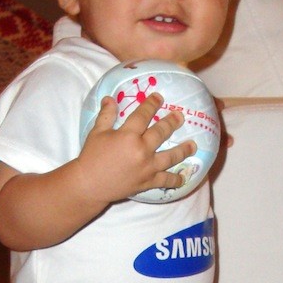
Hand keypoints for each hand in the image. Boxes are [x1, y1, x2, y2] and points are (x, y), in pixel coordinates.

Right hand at [76, 92, 196, 205]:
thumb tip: (110, 98)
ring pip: (170, 156)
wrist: (89, 185)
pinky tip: (183, 178)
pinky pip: (165, 181)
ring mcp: (147, 167)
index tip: (159, 97)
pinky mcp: (147, 182)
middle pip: (162, 132)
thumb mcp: (96, 133)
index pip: (143, 114)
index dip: (152, 104)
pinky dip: (175, 180)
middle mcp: (141, 150)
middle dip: (172, 122)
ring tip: (192, 145)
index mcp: (128, 135)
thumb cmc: (91, 157)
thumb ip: (106, 115)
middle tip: (180, 116)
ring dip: (183, 150)